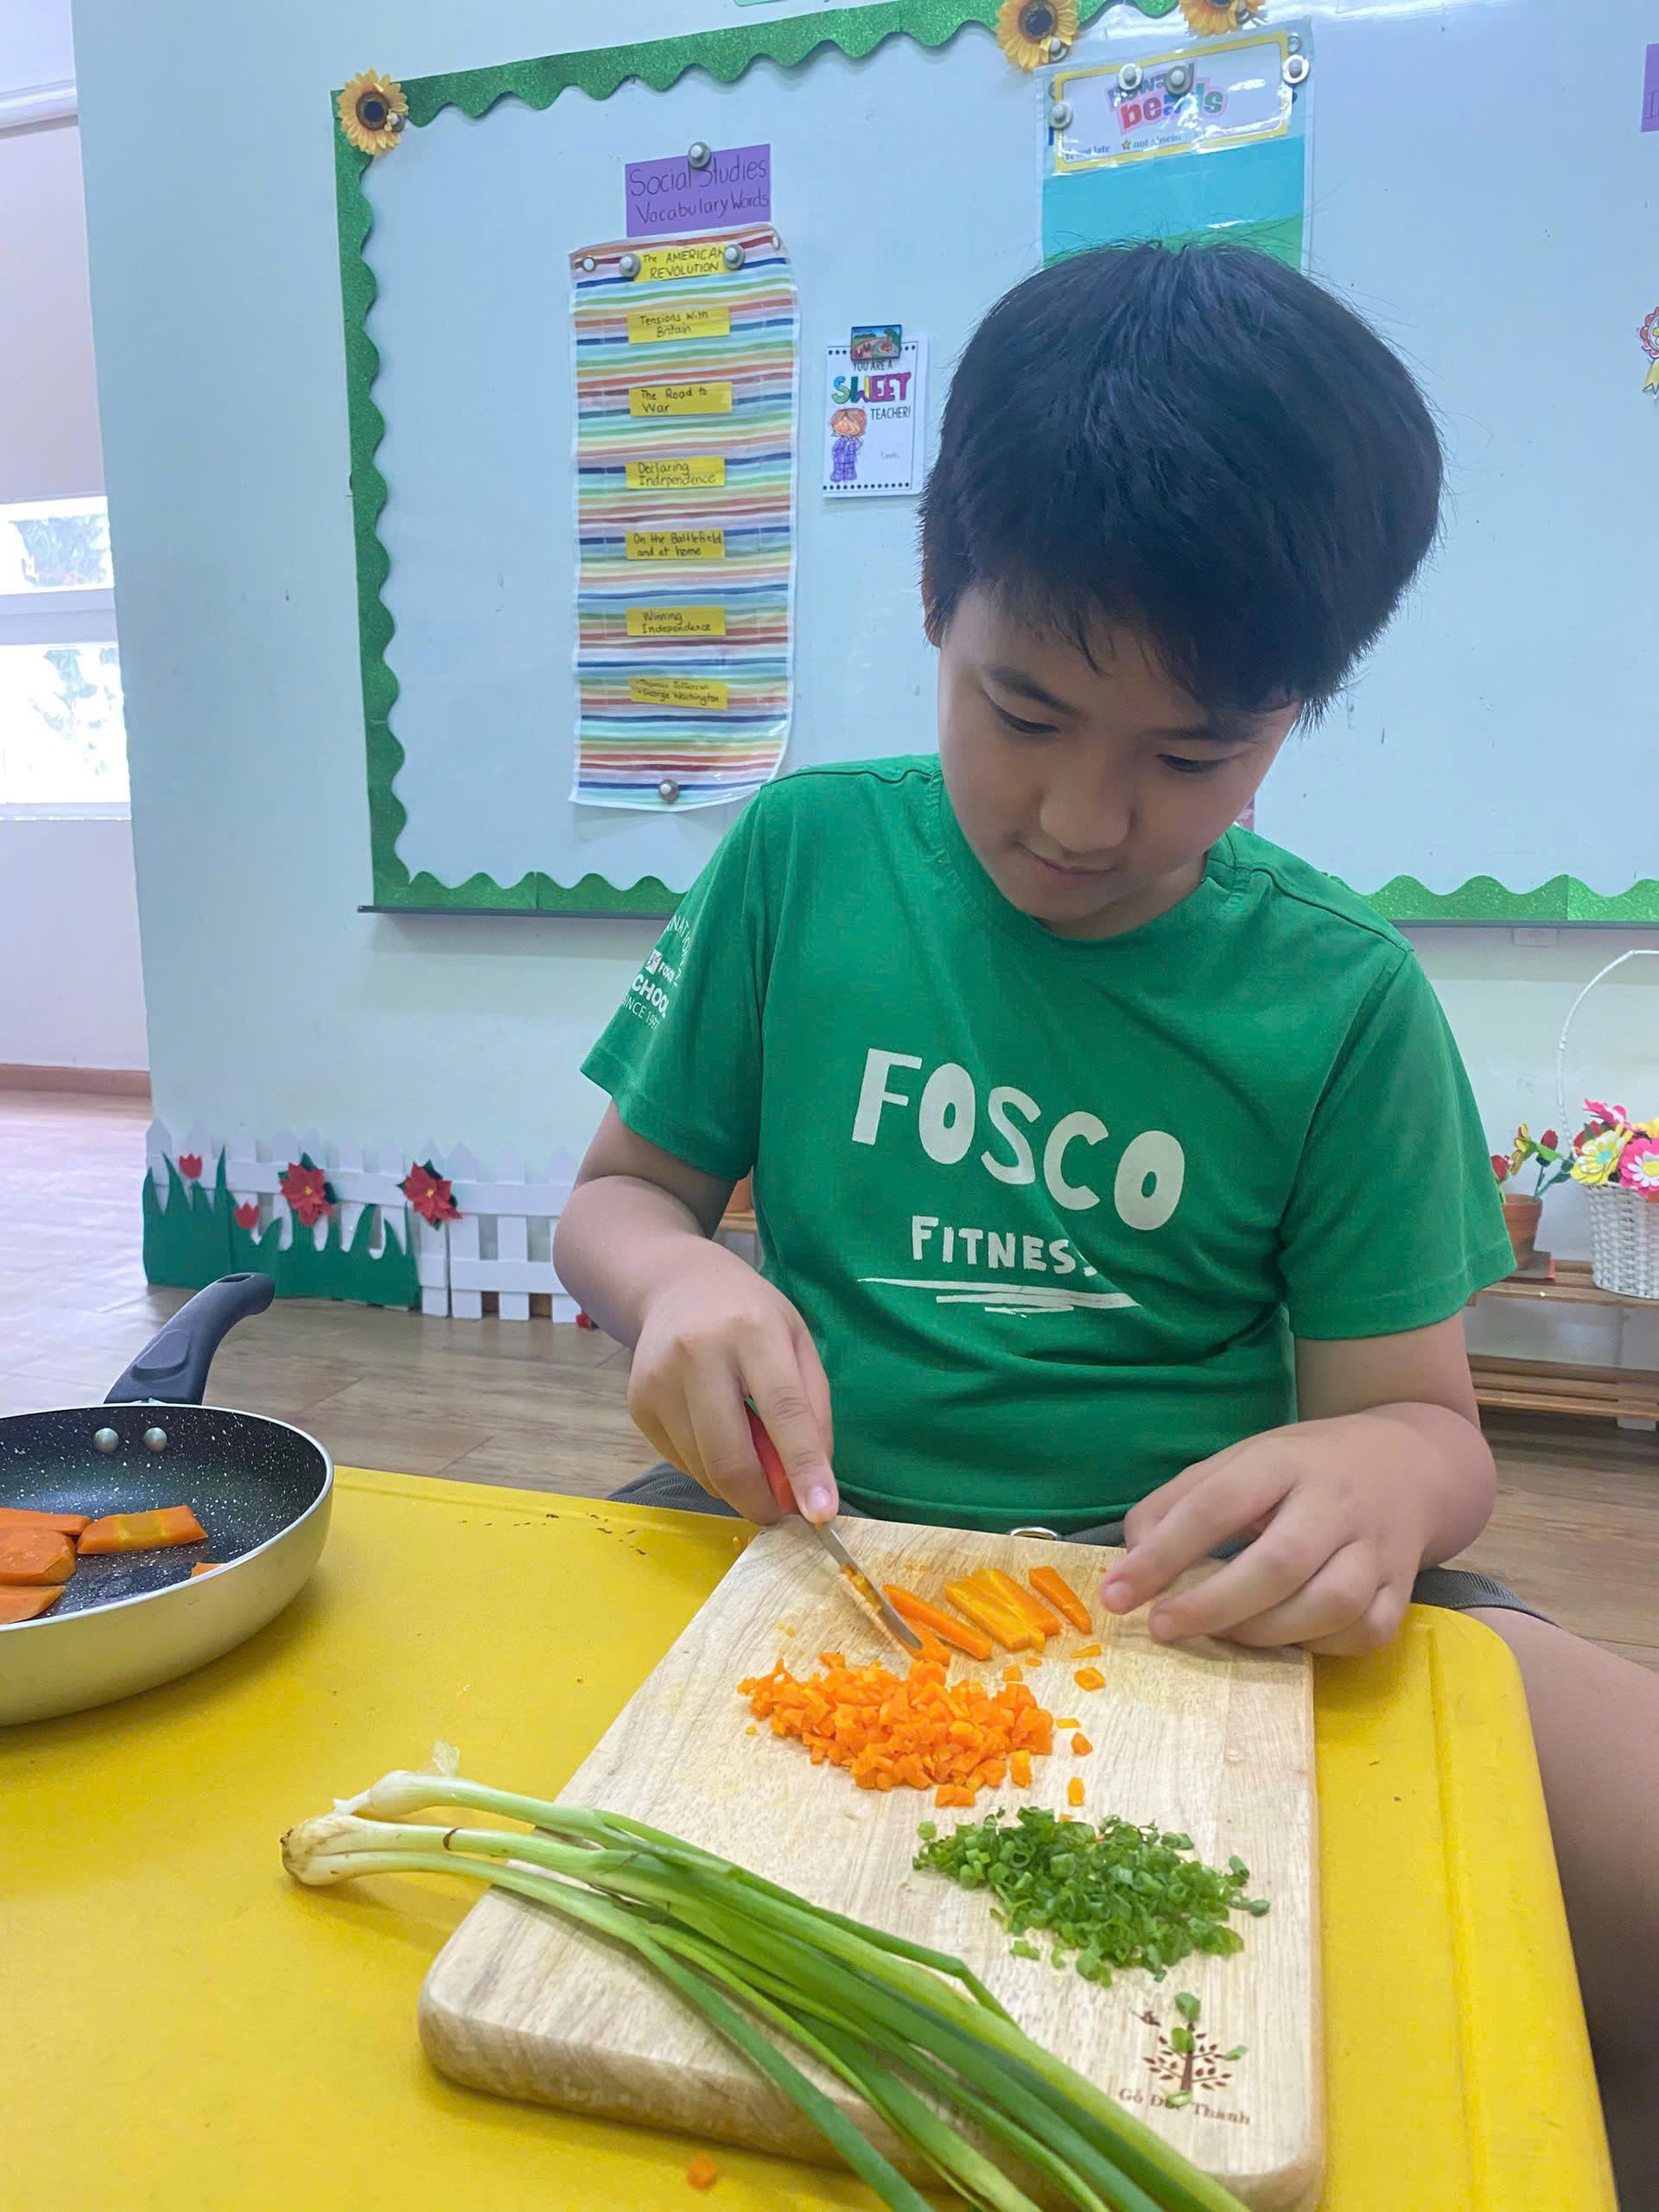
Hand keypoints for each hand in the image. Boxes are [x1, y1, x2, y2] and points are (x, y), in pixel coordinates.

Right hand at [629, 1243, 836, 1525]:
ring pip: (703, 1469)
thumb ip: (812, 1410)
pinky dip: (708, 1469)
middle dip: (761, 1501)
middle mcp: (698, 1354)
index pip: (783, 1411)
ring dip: (737, 1487)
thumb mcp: (798, 1343)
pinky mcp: (637, 1404)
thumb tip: (811, 1483)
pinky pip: (681, 1462)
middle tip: (783, 1512)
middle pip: (730, 1456)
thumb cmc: (751, 1316)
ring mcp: (659, 1380)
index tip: (820, 1514)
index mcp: (752, 1331)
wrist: (678, 1287)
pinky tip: (718, 1437)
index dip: (803, 1468)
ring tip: (753, 1460)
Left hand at [1097, 1416, 1436, 1655]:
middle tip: (1163, 1627)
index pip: (1216, 1505)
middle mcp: (1335, 1502)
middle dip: (1213, 1606)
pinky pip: (1365, 1632)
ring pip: (1331, 1604)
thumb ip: (1176, 1504)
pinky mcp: (1402, 1588)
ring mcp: (1376, 1547)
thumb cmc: (1301, 1469)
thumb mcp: (1236, 1462)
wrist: (1406, 1463)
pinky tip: (1286, 1638)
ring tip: (1223, 1634)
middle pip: (1279, 1564)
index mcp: (1282, 1461)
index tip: (1117, 1594)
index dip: (1162, 1554)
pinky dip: (1321, 1647)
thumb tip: (1132, 1563)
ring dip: (1265, 1633)